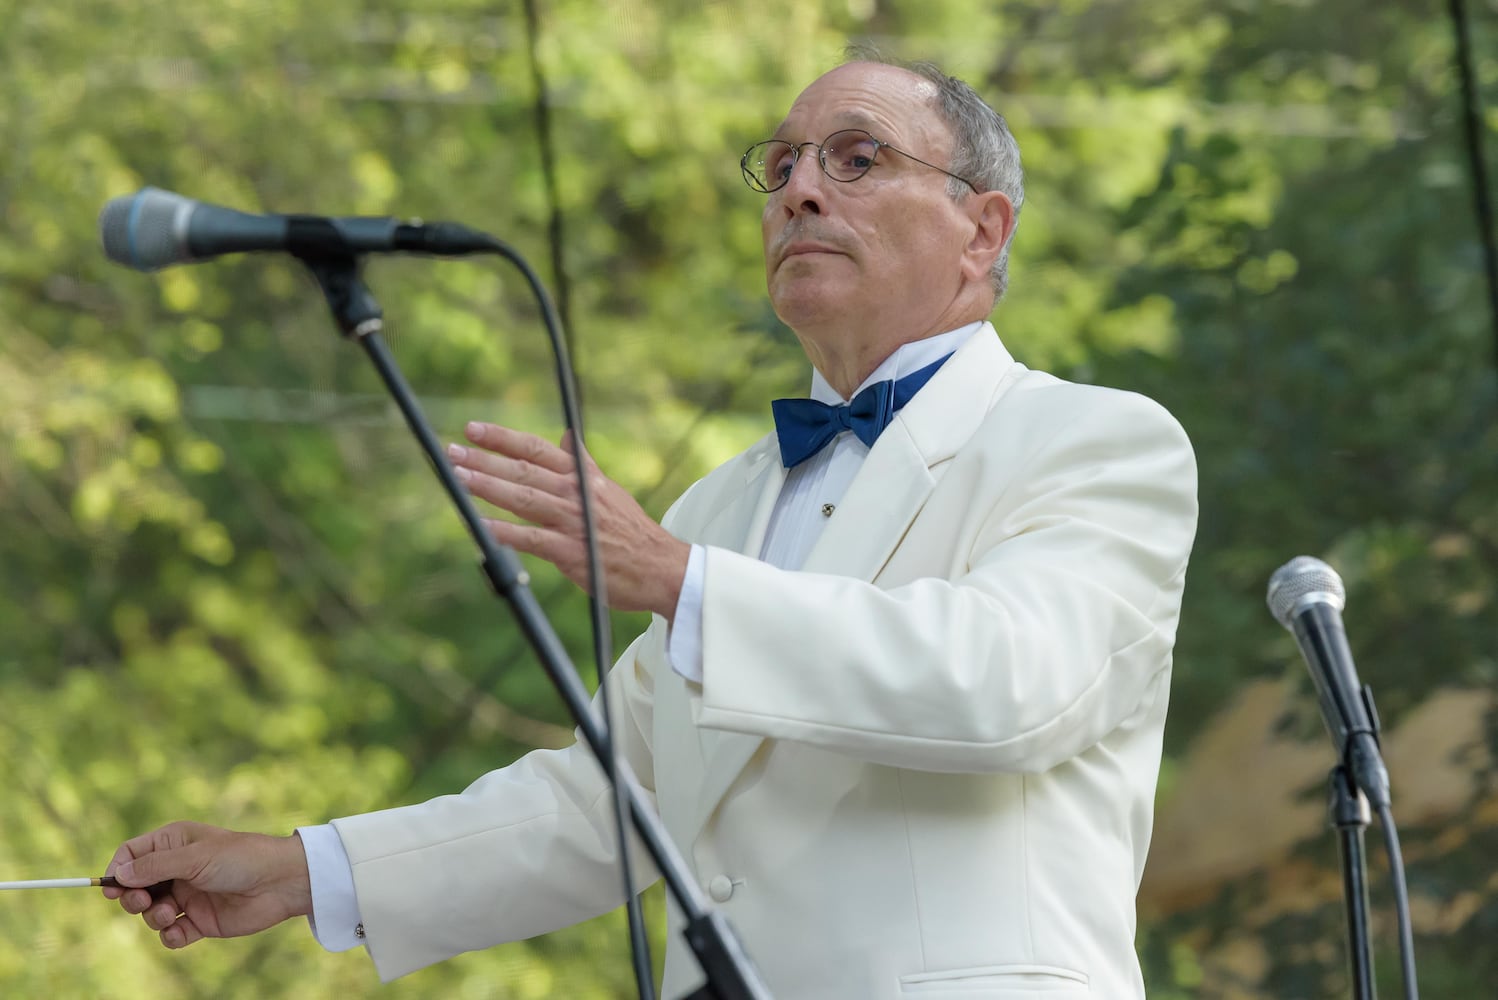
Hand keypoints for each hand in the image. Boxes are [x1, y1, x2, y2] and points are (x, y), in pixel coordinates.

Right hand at [104, 821, 311, 948]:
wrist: (281, 883)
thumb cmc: (241, 858)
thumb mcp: (195, 858)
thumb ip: (155, 867)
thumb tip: (118, 874)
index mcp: (174, 844)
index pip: (132, 854)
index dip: (118, 870)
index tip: (111, 888)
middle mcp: (178, 869)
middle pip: (135, 887)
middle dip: (131, 898)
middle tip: (141, 902)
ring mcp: (188, 896)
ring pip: (150, 912)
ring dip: (152, 917)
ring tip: (168, 913)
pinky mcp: (199, 921)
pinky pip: (171, 934)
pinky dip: (170, 936)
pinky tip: (180, 932)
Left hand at [448, 422, 689, 618]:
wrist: (661, 568)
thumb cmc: (631, 531)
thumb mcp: (609, 490)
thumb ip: (583, 464)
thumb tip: (567, 436)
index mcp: (583, 477)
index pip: (536, 449)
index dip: (503, 438)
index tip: (473, 429)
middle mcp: (576, 494)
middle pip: (524, 470)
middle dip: (485, 459)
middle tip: (452, 452)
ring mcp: (573, 522)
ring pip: (524, 498)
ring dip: (489, 487)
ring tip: (459, 478)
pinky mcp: (571, 553)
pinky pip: (531, 539)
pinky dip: (504, 532)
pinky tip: (480, 527)